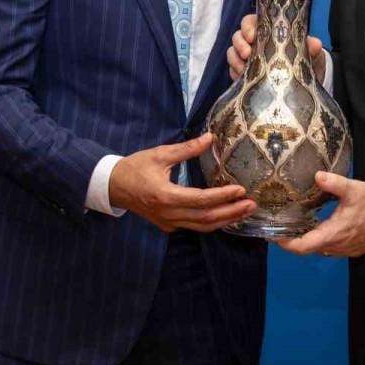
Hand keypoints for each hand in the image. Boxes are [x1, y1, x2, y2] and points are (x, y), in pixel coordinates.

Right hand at [108, 133, 255, 232]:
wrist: (113, 186)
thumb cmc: (135, 167)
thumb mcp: (160, 154)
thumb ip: (187, 149)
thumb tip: (211, 137)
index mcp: (165, 196)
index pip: (201, 200)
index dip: (222, 196)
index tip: (240, 190)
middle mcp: (168, 214)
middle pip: (205, 218)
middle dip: (231, 212)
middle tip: (252, 204)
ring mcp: (168, 223)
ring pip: (202, 227)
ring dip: (225, 220)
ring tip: (245, 212)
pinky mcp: (168, 225)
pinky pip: (194, 227)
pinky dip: (212, 222)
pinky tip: (226, 215)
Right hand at [228, 14, 325, 82]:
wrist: (305, 82)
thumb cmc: (305, 59)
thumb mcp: (310, 52)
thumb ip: (311, 46)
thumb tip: (315, 43)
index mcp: (268, 30)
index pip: (251, 21)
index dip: (247, 26)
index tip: (252, 36)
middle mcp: (255, 42)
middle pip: (238, 36)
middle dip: (239, 44)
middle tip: (247, 54)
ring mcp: (247, 57)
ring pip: (232, 52)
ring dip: (235, 59)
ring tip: (243, 69)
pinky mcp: (244, 73)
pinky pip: (232, 70)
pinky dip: (235, 73)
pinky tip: (242, 78)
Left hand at [277, 172, 364, 257]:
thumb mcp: (352, 188)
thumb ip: (332, 183)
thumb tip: (316, 176)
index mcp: (334, 234)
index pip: (303, 247)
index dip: (286, 244)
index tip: (274, 235)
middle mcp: (338, 246)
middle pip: (309, 249)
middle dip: (294, 240)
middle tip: (283, 227)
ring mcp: (347, 250)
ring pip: (321, 249)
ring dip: (309, 240)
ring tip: (298, 225)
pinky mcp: (355, 248)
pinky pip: (332, 248)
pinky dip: (322, 240)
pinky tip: (320, 226)